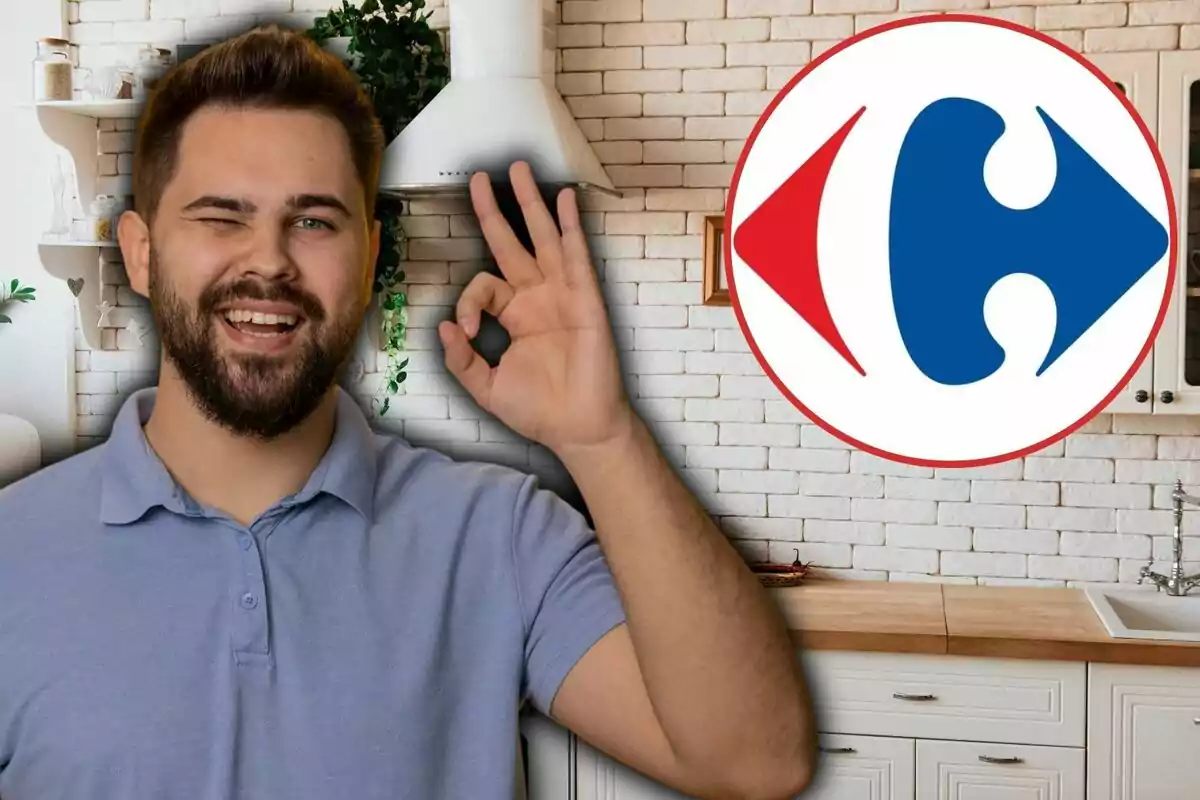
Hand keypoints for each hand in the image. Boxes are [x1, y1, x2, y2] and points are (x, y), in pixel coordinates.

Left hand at [438, 161, 637, 458]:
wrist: (577, 428)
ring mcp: (562, 295)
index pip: (482, 286)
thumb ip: (461, 360)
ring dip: (531, 203)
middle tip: (480, 178)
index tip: (465, 333)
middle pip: (512, 243)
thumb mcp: (486, 386)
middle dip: (495, 210)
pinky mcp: (585, 300)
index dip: (466, 303)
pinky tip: (565, 199)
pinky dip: (571, 226)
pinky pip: (576, 255)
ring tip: (519, 169)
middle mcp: (537, 298)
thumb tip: (442, 328)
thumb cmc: (538, 410)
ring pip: (543, 239)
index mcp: (514, 315)